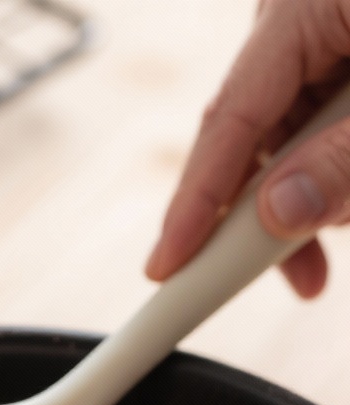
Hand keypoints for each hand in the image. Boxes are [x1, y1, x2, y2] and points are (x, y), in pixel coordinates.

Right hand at [145, 0, 349, 297]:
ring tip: (342, 240)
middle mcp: (302, 15)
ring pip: (291, 140)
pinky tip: (349, 204)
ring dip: (317, 199)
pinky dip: (337, 171)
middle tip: (299, 281)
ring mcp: (324, 33)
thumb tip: (279, 214)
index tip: (169, 266)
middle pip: (256, 137)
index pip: (230, 118)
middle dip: (273, 215)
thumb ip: (348, 163)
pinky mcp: (343, 53)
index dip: (196, 202)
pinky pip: (321, 126)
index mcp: (303, 6)